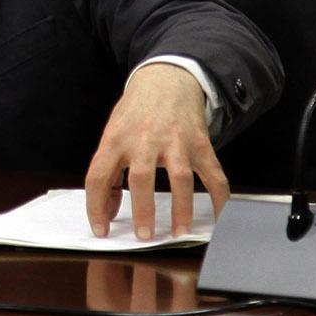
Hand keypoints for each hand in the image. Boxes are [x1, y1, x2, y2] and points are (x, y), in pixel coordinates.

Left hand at [84, 63, 228, 239]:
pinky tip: (218, 218)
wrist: (165, 80)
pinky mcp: (200, 144)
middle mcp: (144, 140)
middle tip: (144, 236)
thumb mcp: (113, 134)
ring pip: (179, 178)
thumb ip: (109, 170)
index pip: (99, 176)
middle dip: (142, 210)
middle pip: (140, 178)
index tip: (100, 229)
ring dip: (181, 209)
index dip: (96, 206)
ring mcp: (175, 142)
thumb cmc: (135, 113)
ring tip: (178, 233)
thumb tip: (109, 210)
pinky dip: (219, 198)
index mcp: (115, 139)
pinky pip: (213, 175)